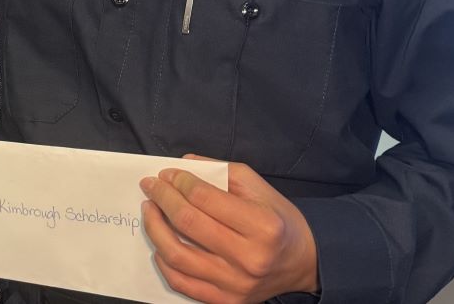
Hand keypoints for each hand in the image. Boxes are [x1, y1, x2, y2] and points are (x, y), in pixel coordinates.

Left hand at [139, 156, 318, 303]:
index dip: (179, 181)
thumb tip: (182, 163)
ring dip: (155, 228)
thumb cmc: (277, 220)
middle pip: (188, 223)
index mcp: (262, 225)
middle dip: (162, 198)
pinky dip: (164, 262)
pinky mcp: (227, 301)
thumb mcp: (258, 187)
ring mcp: (236, 284)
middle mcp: (249, 258)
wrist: (303, 262)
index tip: (167, 174)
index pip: (204, 198)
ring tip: (149, 210)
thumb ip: (220, 171)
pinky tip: (160, 244)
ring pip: (178, 256)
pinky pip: (182, 283)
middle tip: (150, 186)